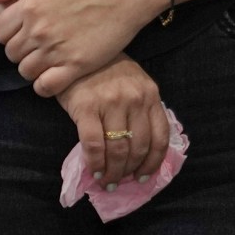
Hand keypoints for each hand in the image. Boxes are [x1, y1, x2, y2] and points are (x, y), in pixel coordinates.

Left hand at [0, 0, 167, 96]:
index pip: (0, 32)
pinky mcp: (77, 65)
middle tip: (37, 45)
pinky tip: (52, 76)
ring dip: (32, 67)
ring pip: (25, 71)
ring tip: (46, 58)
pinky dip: (44, 85)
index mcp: (27, 8)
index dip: (9, 33)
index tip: (23, 31)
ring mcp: (57, 50)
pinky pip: (46, 87)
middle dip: (19, 50)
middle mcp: (38, 31)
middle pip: (11, 53)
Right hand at [55, 54, 164, 187]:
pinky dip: (95, 162)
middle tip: (120, 182)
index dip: (153, 163)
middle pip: (138, 147)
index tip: (143, 177)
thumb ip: (141, 109)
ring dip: (113, 171)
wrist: (75, 52)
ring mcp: (111, 103)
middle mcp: (135, 99)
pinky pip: (94, 144)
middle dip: (130, 171)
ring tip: (106, 181)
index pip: (160, 138)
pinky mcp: (86, 107)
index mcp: (150, 95)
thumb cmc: (104, 71)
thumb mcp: (133, 84)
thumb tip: (140, 150)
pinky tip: (93, 171)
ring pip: (118, 149)